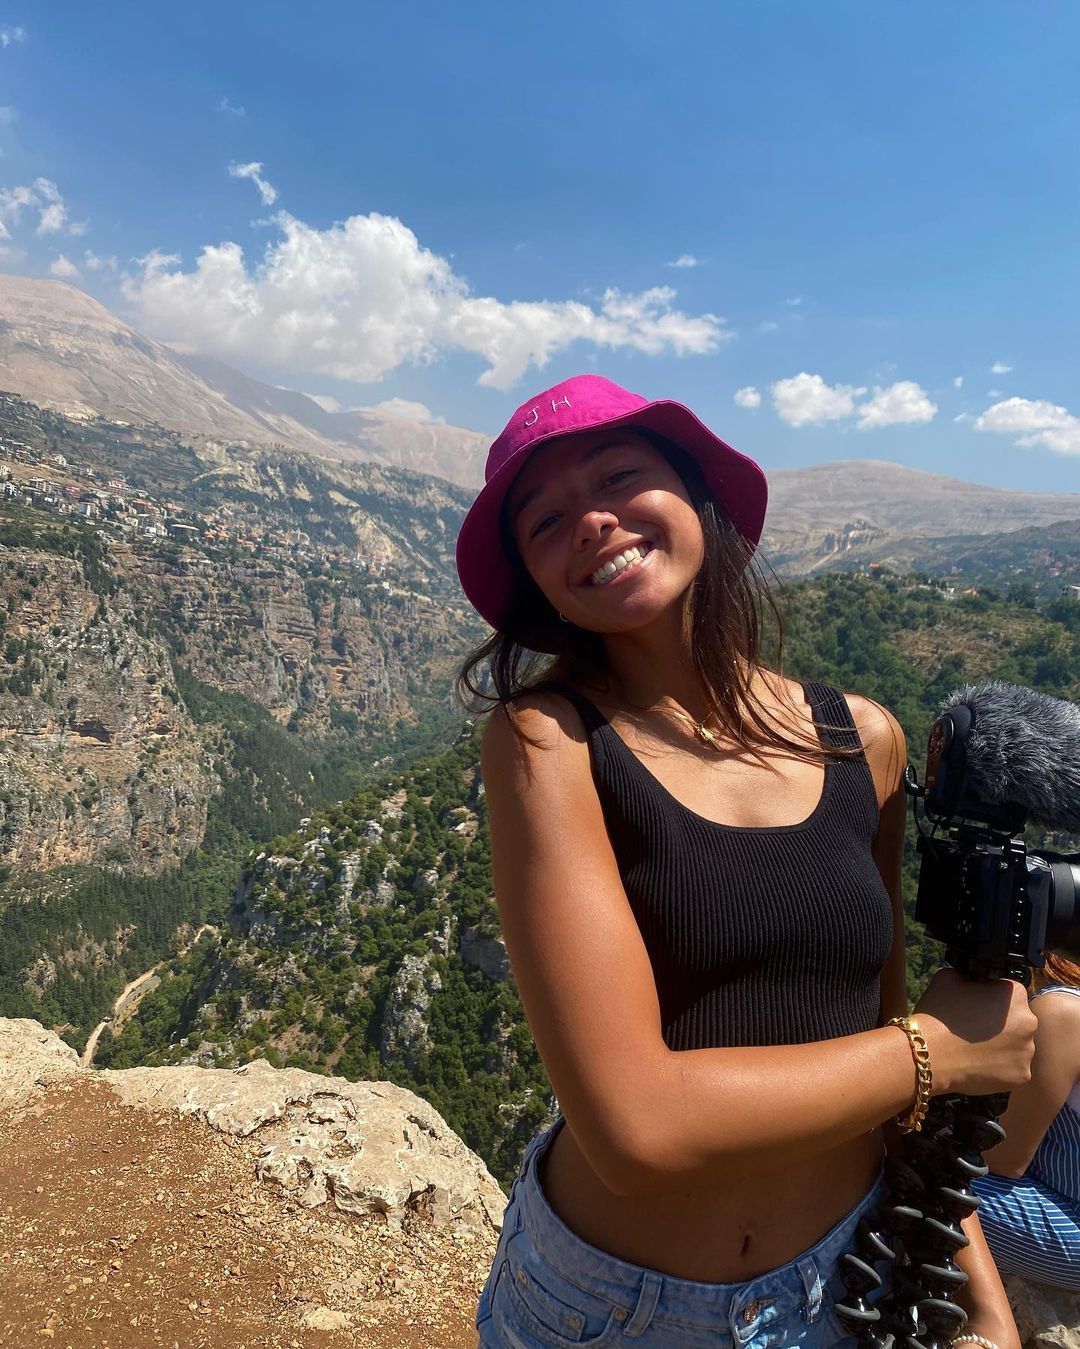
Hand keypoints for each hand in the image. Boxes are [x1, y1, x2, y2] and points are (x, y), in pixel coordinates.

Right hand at [913, 968, 1036, 1096]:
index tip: (975, 1005)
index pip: (1008, 991)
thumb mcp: (950, 976)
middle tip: (974, 1027)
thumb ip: (972, 975)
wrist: (929, 1055)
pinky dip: (999, 1066)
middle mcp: (1029, 1022)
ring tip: (974, 1047)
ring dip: (1002, 1044)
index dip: (990, 996)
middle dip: (1000, 1022)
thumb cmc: (938, 1015)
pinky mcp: (1021, 1075)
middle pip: (1018, 1019)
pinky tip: (978, 1062)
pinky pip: (1013, 1067)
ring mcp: (1027, 1051)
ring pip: (1017, 1044)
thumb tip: (978, 980)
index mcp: (1015, 994)